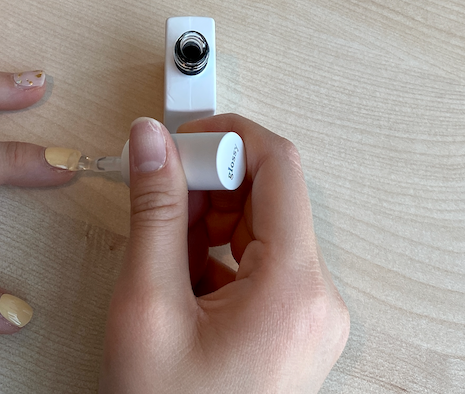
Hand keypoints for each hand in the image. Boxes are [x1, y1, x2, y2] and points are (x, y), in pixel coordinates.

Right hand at [100, 115, 349, 392]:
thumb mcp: (148, 306)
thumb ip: (154, 212)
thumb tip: (151, 141)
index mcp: (294, 289)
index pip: (280, 167)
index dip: (226, 139)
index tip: (177, 144)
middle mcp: (316, 299)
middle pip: (269, 197)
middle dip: (208, 184)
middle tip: (156, 194)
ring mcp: (307, 314)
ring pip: (258, 228)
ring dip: (205, 222)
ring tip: (161, 255)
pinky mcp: (291, 324)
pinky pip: (256, 262)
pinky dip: (213, 255)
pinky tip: (178, 280)